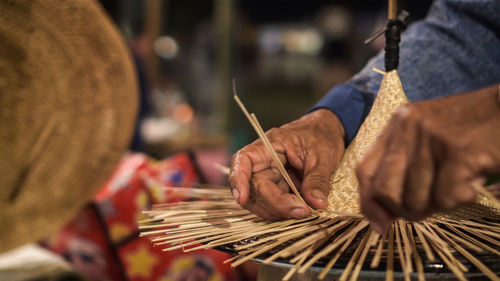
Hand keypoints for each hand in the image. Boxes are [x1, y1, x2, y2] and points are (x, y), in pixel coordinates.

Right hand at [229, 109, 345, 219]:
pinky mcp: (277, 188)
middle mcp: (263, 162)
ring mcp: (269, 176)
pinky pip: (272, 204)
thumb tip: (317, 203)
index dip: (238, 179)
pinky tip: (301, 210)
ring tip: (305, 211)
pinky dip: (284, 212)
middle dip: (274, 204)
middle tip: (303, 211)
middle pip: (253, 187)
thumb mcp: (323, 155)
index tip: (242, 198)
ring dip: (278, 211)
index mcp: (269, 145)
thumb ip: (318, 180)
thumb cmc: (321, 136)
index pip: (243, 160)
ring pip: (260, 200)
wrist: (326, 133)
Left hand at [356, 85, 499, 232]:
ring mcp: (430, 137)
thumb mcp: (428, 140)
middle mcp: (407, 127)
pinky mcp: (457, 150)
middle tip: (431, 205)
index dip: (368, 202)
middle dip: (405, 210)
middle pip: (384, 190)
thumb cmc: (472, 131)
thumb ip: (403, 169)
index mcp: (397, 124)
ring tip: (458, 185)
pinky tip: (472, 183)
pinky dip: (460, 199)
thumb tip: (382, 218)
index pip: (364, 170)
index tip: (380, 224)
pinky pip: (444, 198)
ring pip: (415, 199)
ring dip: (439, 204)